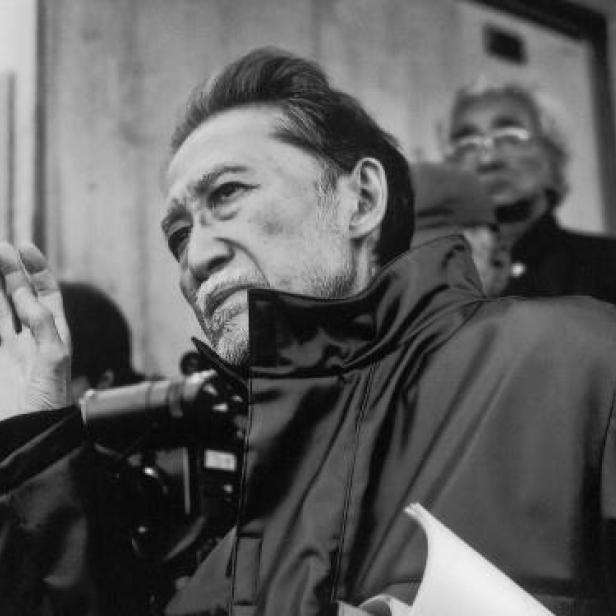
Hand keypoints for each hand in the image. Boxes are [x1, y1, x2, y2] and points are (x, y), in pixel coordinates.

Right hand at [0, 242, 70, 416]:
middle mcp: (29, 336)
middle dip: (8, 271)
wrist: (27, 434)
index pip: (46, 293)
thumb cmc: (50, 399)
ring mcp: (6, 347)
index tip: (24, 246)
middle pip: (17, 295)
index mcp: (53, 333)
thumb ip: (43, 326)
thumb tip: (27, 297)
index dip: (36, 269)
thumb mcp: (53, 359)